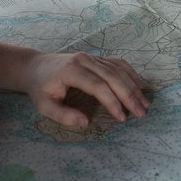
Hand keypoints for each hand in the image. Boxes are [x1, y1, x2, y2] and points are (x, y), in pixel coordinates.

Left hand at [22, 52, 149, 127]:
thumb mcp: (44, 105)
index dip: (112, 102)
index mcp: (71, 70)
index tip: (122, 118)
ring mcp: (92, 57)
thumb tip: (85, 123)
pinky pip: (117, 64)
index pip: (98, 86)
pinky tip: (139, 86)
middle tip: (141, 113)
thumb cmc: (40, 88)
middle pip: (112, 76)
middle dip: (129, 96)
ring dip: (133, 87)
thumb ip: (63, 115)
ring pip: (118, 70)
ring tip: (145, 104)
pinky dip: (130, 74)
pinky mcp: (96, 58)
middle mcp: (84, 60)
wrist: (36, 67)